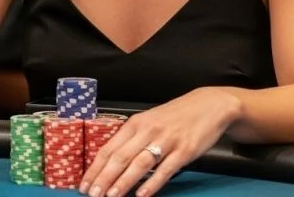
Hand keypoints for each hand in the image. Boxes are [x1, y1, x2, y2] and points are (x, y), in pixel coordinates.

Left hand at [80, 87, 240, 196]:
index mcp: (137, 123)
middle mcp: (149, 130)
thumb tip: (111, 162)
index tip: (85, 184)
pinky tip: (142, 194)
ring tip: (111, 196)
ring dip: (123, 182)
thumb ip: (133, 139)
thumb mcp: (150, 121)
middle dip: (104, 178)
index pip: (109, 148)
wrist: (209, 105)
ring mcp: (167, 140)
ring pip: (139, 164)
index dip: (95, 168)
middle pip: (121, 157)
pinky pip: (165, 169)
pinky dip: (152, 183)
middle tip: (93, 194)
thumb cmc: (176, 116)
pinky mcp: (184, 150)